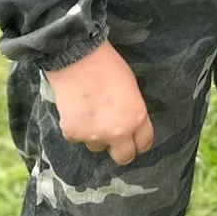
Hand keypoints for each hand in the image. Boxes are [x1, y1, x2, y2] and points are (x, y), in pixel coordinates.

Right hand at [46, 41, 154, 164]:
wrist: (77, 58)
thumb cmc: (108, 66)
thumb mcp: (131, 89)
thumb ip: (132, 111)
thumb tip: (128, 124)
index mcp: (137, 118)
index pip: (144, 143)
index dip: (139, 141)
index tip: (135, 139)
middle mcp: (117, 132)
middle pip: (123, 157)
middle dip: (121, 150)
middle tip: (114, 138)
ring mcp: (93, 135)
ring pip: (97, 147)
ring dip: (96, 137)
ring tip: (92, 115)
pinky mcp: (72, 133)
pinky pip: (78, 138)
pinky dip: (78, 129)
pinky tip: (77, 111)